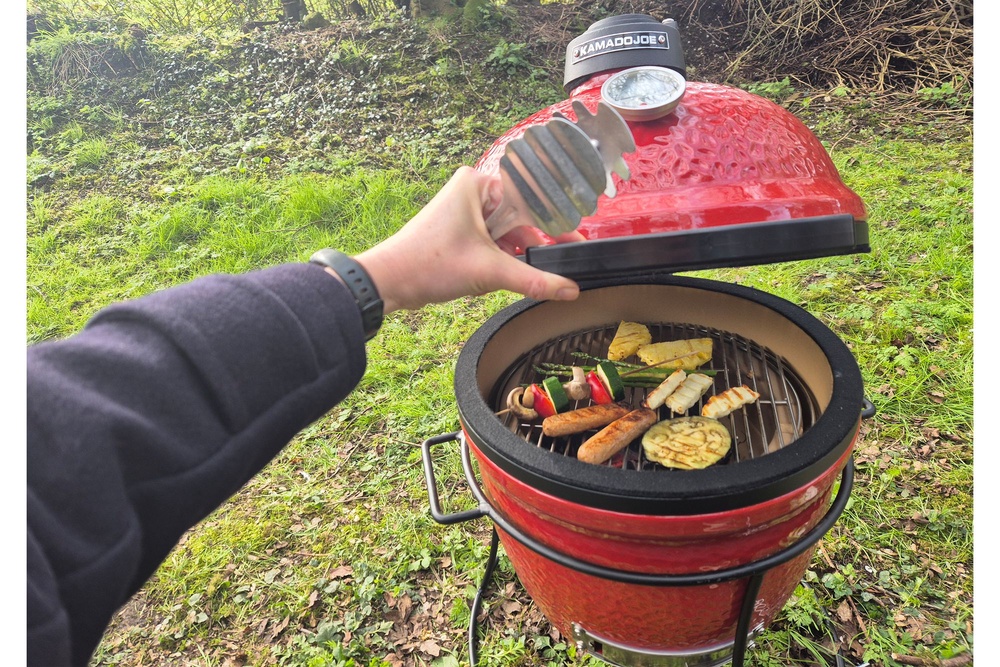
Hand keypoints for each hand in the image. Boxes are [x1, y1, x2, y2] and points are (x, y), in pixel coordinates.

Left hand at [355, 166, 581, 312]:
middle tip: (549, 263)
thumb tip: (570, 290)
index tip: (575, 241)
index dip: (555, 221)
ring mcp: (465, 211)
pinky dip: (493, 262)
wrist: (389, 281)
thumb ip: (535, 280)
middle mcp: (472, 191)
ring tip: (496, 275)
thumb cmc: (428, 263)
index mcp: (479, 184)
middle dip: (525, 246)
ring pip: (505, 235)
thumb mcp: (489, 271)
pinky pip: (491, 243)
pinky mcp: (460, 231)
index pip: (531, 197)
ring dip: (506, 259)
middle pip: (519, 218)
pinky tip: (484, 278)